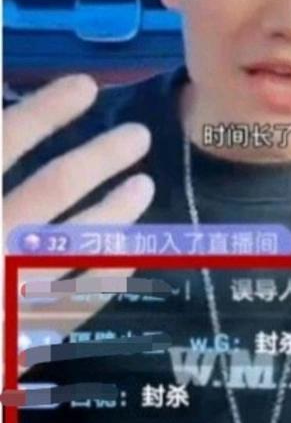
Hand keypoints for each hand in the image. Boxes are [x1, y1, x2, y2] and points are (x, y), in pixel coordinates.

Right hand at [4, 74, 155, 334]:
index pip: (1, 144)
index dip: (43, 112)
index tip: (84, 86)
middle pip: (52, 188)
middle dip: (98, 157)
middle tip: (138, 137)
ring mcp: (11, 291)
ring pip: (74, 242)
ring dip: (114, 211)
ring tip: (145, 184)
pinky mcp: (26, 336)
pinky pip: (77, 302)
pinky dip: (104, 276)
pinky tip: (129, 256)